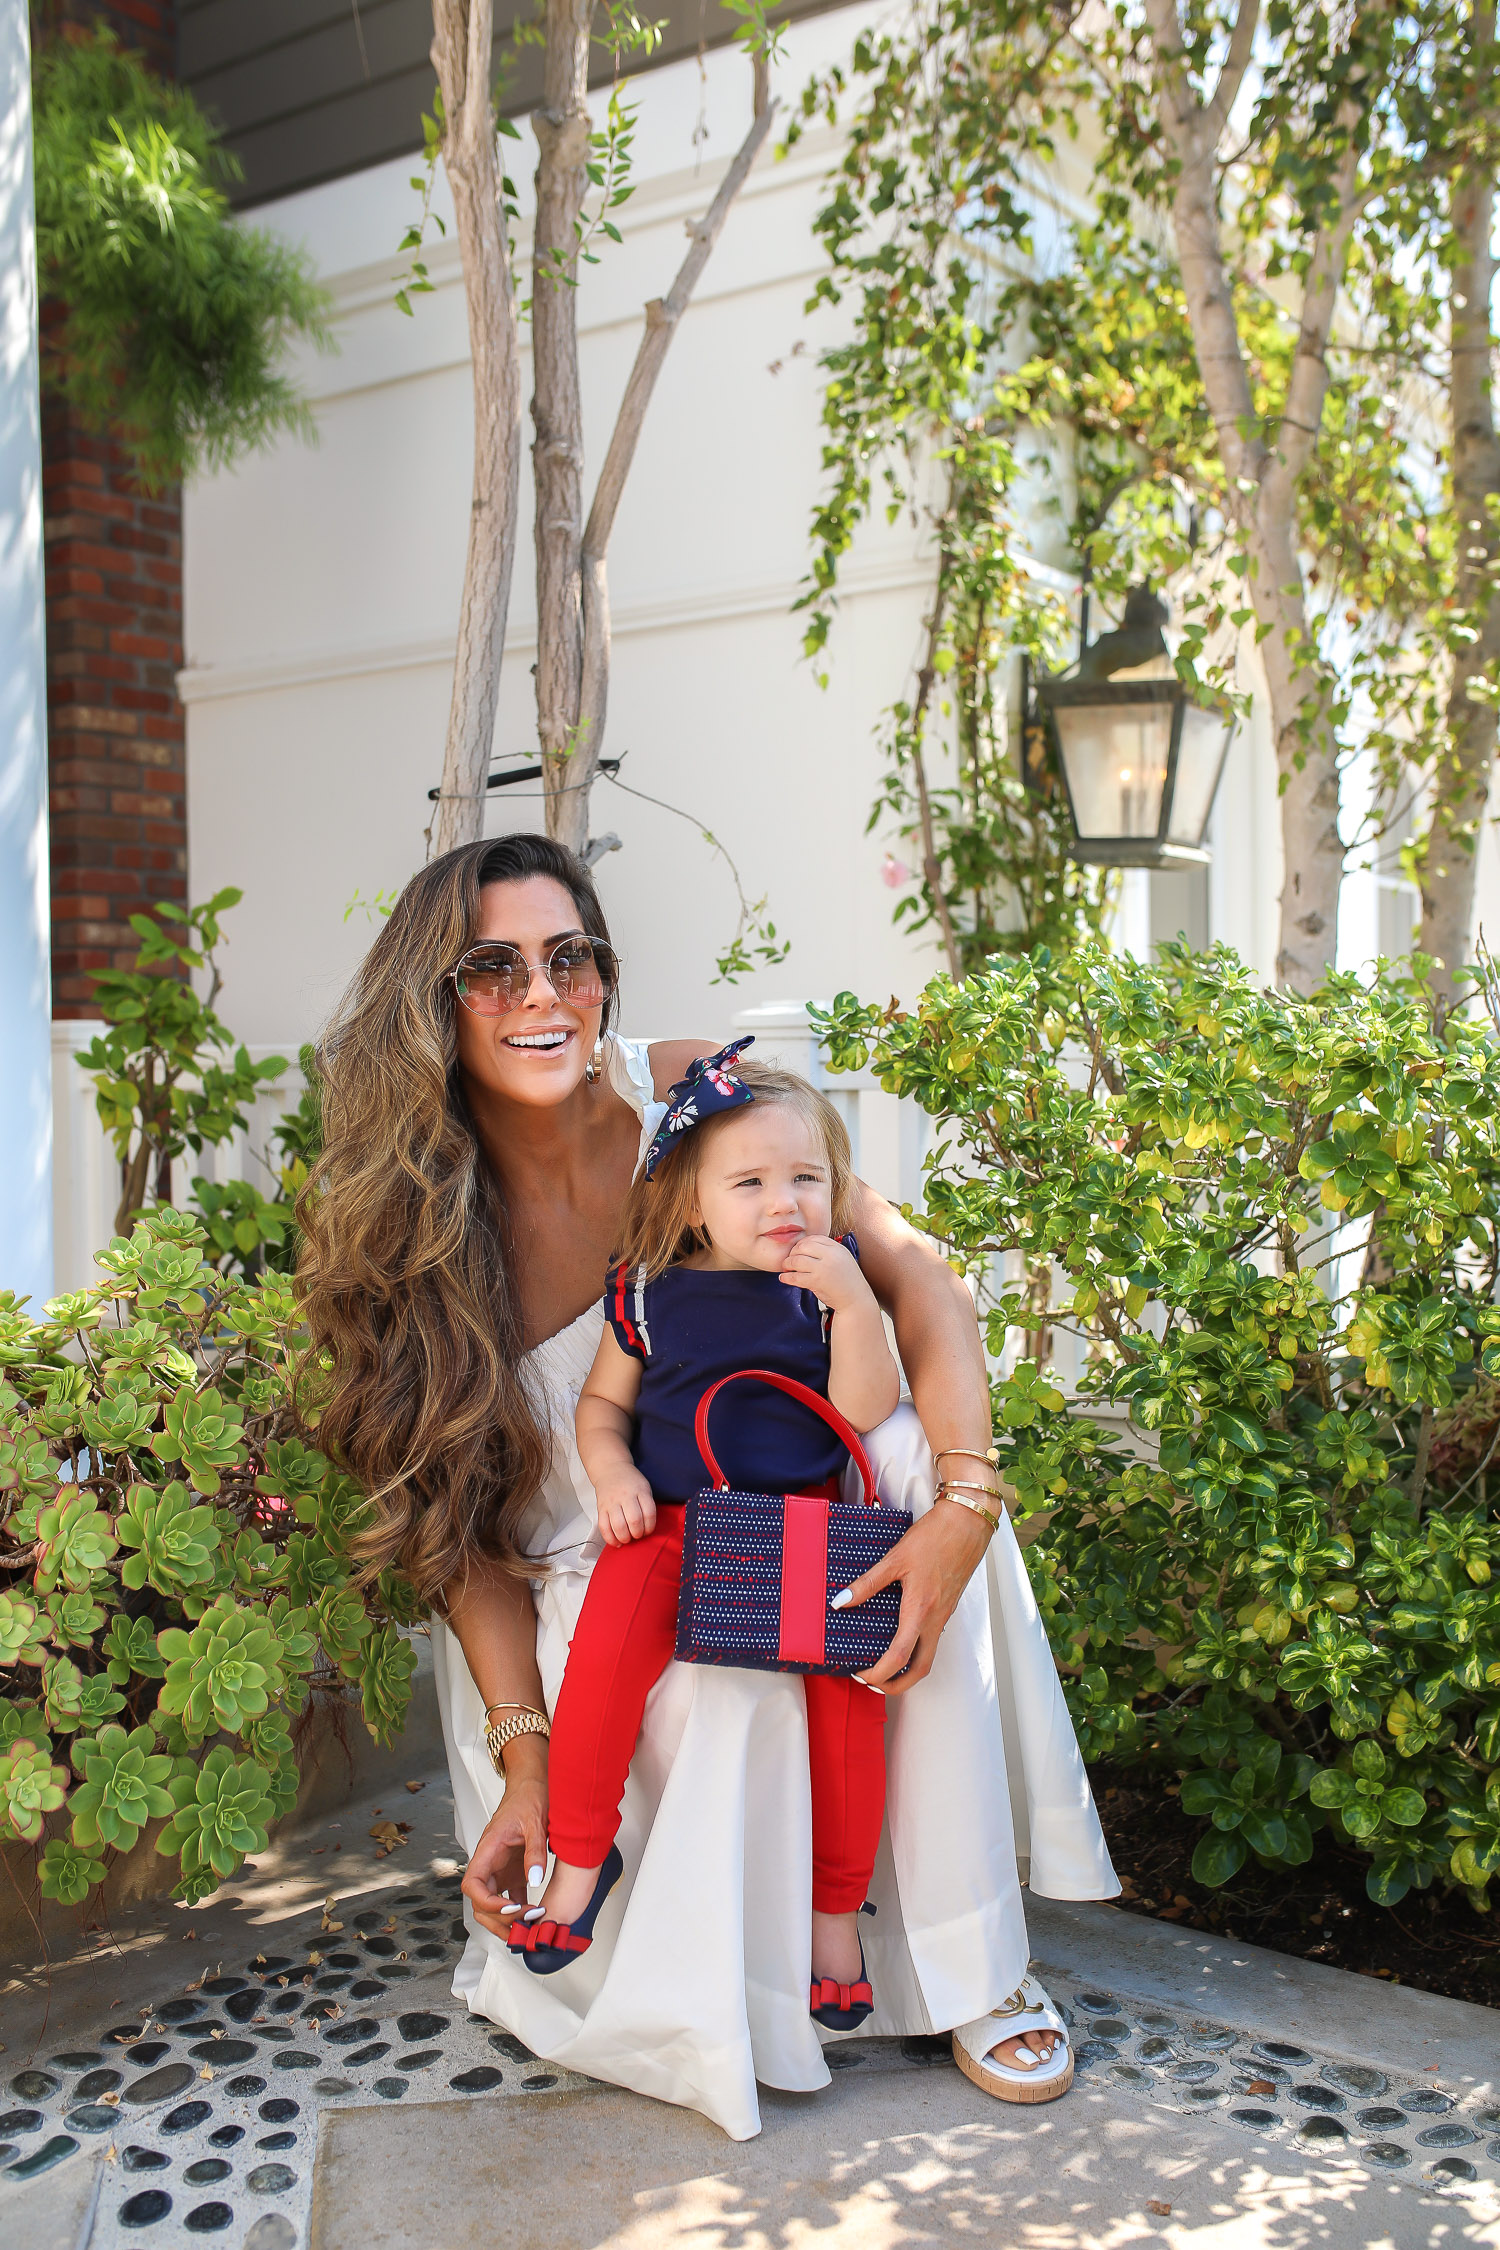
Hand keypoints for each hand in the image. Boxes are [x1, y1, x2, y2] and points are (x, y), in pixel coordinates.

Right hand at [461, 1768, 547, 1936]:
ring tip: (530, 1925)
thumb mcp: (535, 1822)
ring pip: (492, 1904)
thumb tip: (534, 1880)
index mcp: (488, 1850)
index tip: (509, 1908)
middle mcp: (489, 1863)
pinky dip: (518, 1910)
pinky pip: (510, 1897)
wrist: (532, 1785)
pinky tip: (533, 1916)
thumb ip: (534, 1851)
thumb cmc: (527, 1797)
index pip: (472, 1885)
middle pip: (480, 1902)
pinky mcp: (512, 1871)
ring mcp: (499, 1869)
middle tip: (525, 1922)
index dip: (487, 1902)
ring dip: (506, 1919)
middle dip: (499, 1919)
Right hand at [596, 1470, 656, 1545]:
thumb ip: (647, 1505)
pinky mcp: (601, 1508)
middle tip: (638, 1535)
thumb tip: (648, 1528)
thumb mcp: (644, 1487)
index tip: (648, 1530)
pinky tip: (616, 1541)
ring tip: (628, 1538)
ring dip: (625, 1537)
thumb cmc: (630, 1481)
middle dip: (638, 1534)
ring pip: (618, 1526)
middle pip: (634, 1520)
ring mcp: (612, 1502)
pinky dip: (610, 1538)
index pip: (649, 1513)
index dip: (650, 1527)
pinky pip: (603, 1527)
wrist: (610, 1469)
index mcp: (640, 1490)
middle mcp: (625, 1496)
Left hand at [778, 1233, 869, 1311]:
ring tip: (786, 1268)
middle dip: (792, 1252)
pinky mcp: (817, 1282)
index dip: (802, 1243)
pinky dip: (786, 1277)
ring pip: (797, 1261)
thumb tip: (806, 1247)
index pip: (814, 1238)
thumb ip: (828, 1252)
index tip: (797, 1250)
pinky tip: (784, 1278)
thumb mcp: (843, 1259)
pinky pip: (796, 1277)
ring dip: (787, 1264)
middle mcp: (830, 1256)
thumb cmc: (848, 1281)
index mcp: (837, 1248)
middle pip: (803, 1247)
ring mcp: (823, 1268)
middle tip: (789, 1259)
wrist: (856, 1300)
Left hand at [835, 1499, 990, 1693]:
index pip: (899, 1657)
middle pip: (920, 1670)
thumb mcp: (895, 1558)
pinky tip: (899, 1635)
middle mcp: (934, 1619)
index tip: (859, 1672)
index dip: (878, 1673)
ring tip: (882, 1665)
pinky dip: (915, 1649)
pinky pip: (931, 1638)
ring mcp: (943, 1615)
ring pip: (928, 1656)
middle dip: (896, 1685)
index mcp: (920, 1610)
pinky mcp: (946, 1607)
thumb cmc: (935, 1537)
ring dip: (906, 1669)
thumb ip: (868, 1583)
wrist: (967, 1524)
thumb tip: (840, 1601)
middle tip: (872, 1682)